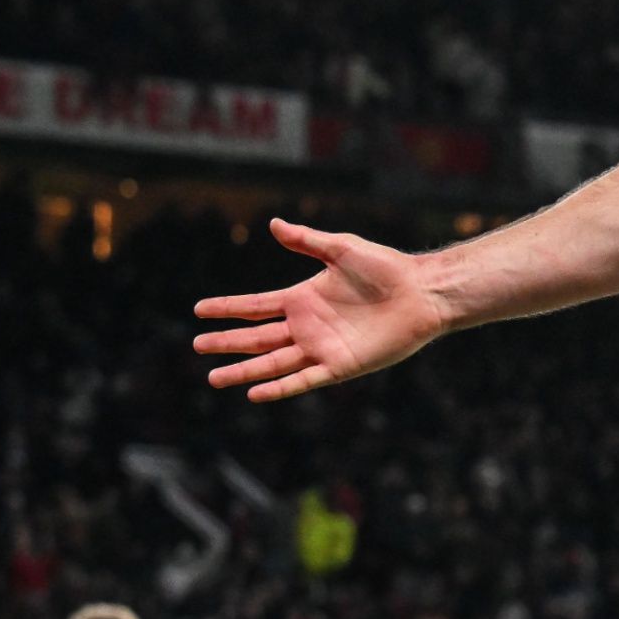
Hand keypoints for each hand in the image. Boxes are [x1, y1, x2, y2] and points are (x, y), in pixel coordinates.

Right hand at [193, 219, 447, 401]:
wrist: (422, 292)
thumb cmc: (387, 268)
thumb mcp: (341, 249)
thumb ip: (307, 242)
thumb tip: (274, 224)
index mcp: (303, 298)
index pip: (255, 306)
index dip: (227, 309)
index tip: (198, 310)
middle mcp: (307, 326)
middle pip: (257, 338)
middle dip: (226, 342)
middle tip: (197, 345)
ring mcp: (321, 347)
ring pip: (272, 363)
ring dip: (244, 370)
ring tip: (214, 378)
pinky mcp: (340, 365)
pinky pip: (303, 379)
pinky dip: (279, 387)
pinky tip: (254, 394)